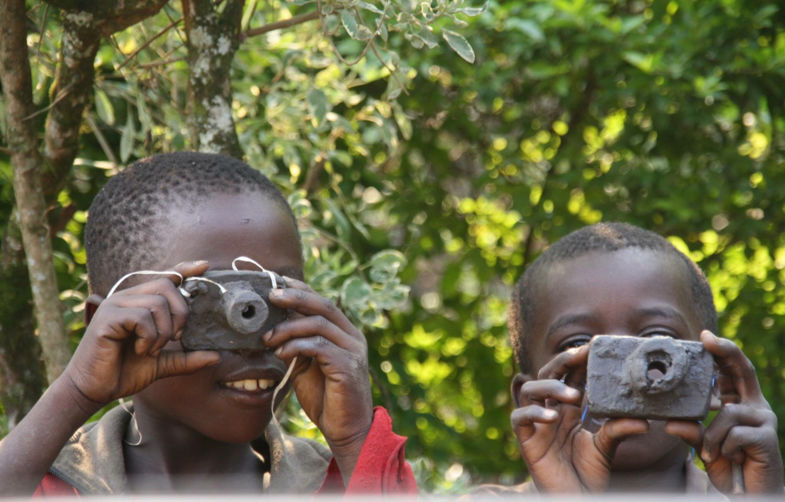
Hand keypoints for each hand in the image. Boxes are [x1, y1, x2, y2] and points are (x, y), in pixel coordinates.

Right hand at [63, 261, 220, 409]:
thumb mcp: (163, 363)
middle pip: (167, 285)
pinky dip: (149, 337)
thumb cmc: (124, 372)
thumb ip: (187, 358)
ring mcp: (115, 305)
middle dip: (180, 313)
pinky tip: (141, 350)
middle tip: (175, 338)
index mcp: (139, 302)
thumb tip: (217, 356)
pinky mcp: (107, 317)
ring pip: (157, 303)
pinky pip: (141, 317)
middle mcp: (127, 298)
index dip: (185, 269)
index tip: (205, 266)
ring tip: (152, 350)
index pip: (165, 276)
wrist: (94, 390)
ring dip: (163, 332)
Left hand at [263, 277, 372, 478]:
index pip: (322, 302)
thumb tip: (271, 328)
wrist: (346, 429)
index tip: (276, 283)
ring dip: (289, 327)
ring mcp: (353, 350)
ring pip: (319, 324)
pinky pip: (319, 346)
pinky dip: (296, 346)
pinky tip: (280, 353)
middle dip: (295, 297)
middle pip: (324, 305)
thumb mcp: (306, 365)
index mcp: (344, 333)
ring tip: (268, 338)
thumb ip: (297, 345)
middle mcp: (352, 336)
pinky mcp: (347, 366)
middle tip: (271, 296)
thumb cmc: (325, 397)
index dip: (300, 289)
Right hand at [512, 345, 648, 491]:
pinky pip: (520, 418)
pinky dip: (534, 412)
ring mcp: (537, 424)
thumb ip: (618, 430)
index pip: (570, 375)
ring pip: (530, 390)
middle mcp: (551, 411)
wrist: (576, 499)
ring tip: (572, 395)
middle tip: (581, 355)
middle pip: (548, 374)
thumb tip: (643, 420)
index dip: (578, 359)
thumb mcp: (606, 448)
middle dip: (562, 361)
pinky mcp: (526, 440)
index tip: (595, 346)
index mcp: (568, 409)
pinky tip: (553, 417)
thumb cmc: (587, 474)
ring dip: (550, 386)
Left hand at [666, 331, 783, 493]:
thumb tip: (670, 423)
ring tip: (710, 454)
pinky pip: (734, 434)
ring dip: (712, 435)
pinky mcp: (768, 437)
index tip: (705, 335)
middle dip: (726, 351)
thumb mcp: (705, 444)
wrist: (750, 495)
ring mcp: (765, 420)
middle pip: (744, 371)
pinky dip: (722, 447)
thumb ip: (691, 431)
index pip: (733, 371)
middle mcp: (756, 406)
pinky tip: (727, 458)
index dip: (722, 351)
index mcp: (741, 403)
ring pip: (728, 413)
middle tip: (707, 338)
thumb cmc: (728, 464)